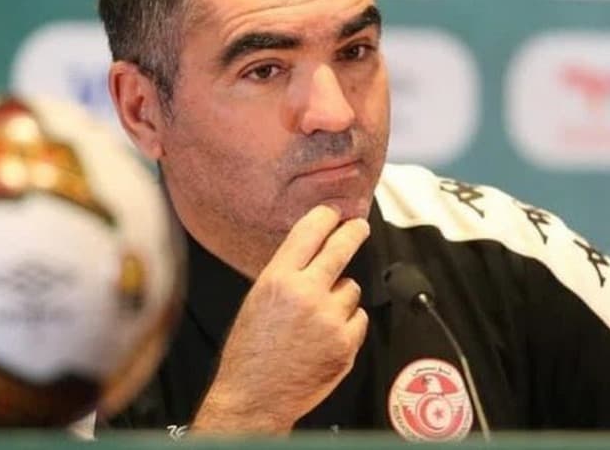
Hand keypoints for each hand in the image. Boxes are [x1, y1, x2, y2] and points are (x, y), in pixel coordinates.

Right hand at [191, 205, 369, 434]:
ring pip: (351, 288)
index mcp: (278, 279)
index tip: (334, 213)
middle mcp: (305, 294)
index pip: (309, 232)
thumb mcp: (257, 299)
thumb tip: (314, 253)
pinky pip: (358, 318)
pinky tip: (327, 335)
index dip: (326, 217)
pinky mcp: (346, 343)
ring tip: (318, 317)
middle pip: (340, 249)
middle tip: (358, 226)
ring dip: (341, 297)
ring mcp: (329, 319)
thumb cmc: (250, 352)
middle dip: (353, 233)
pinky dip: (348, 323)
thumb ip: (286, 274)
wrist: (255, 397)